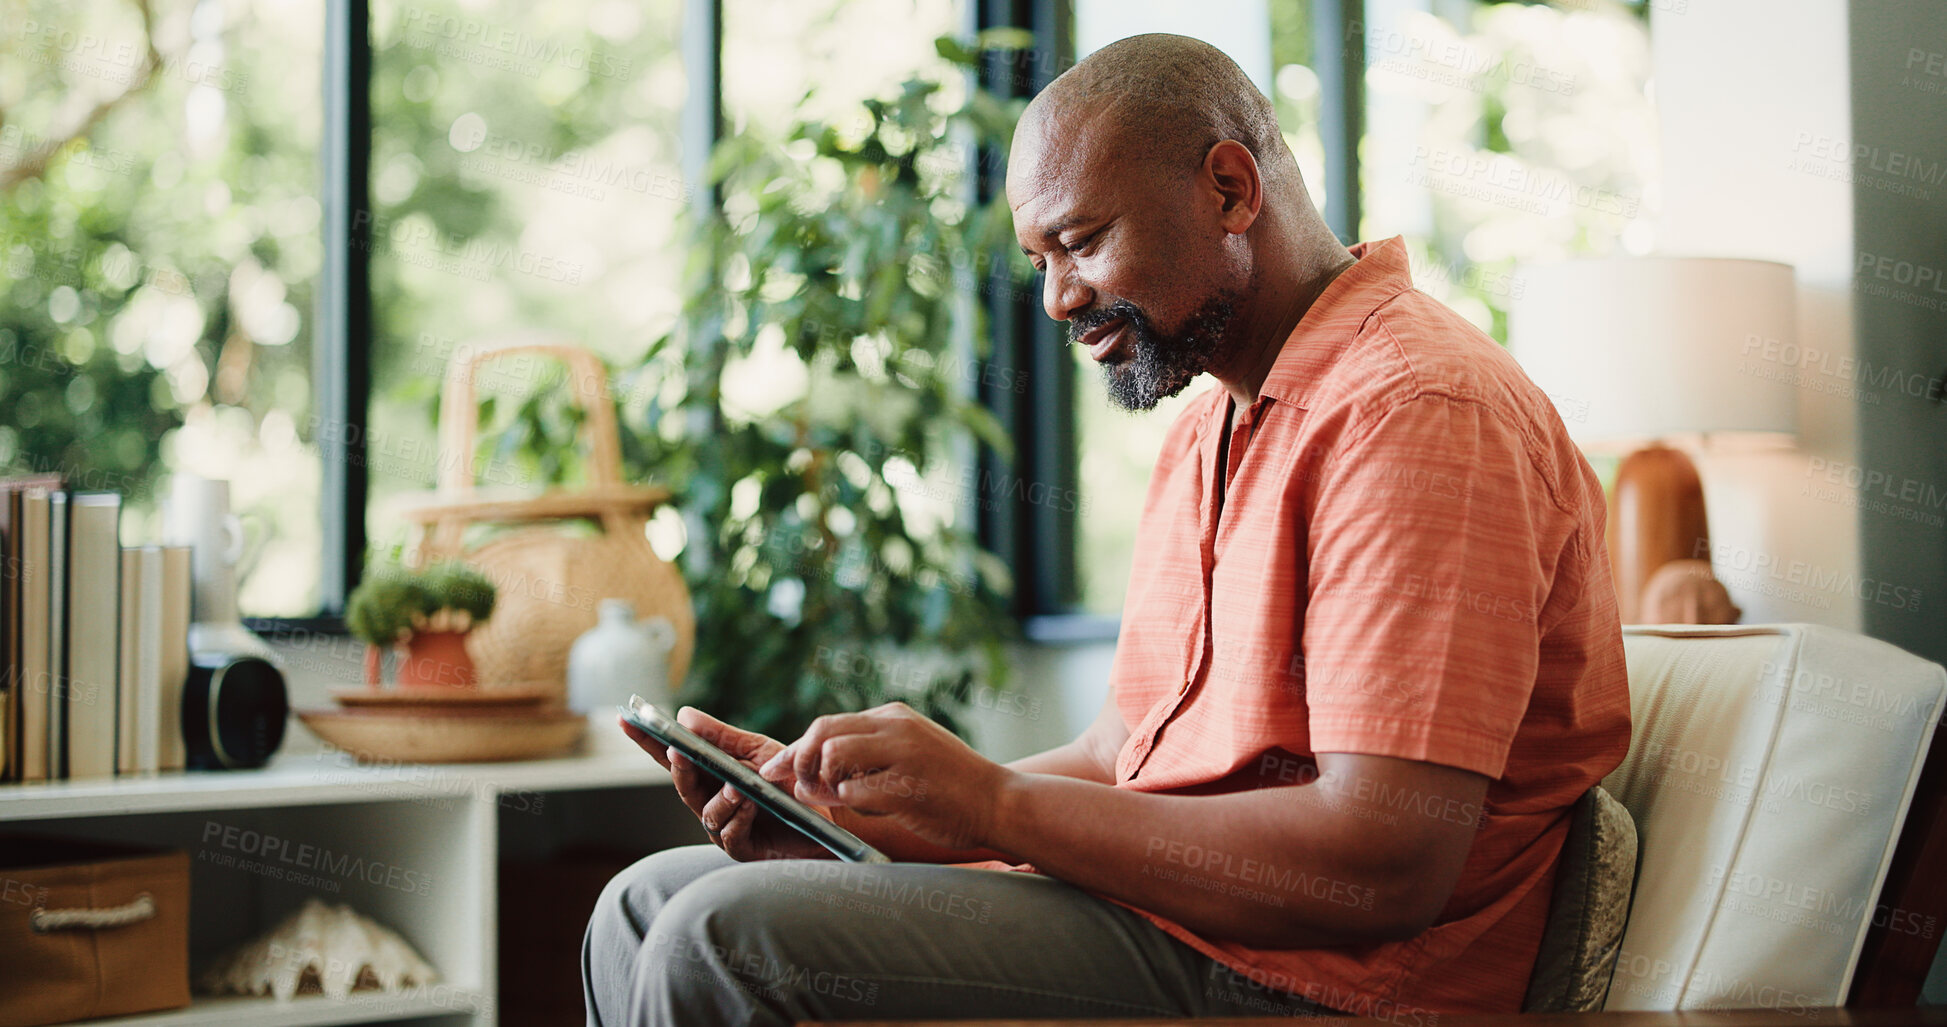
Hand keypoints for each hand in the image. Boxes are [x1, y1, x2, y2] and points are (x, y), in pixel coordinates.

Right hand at [619, 708, 833, 861]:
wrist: (827, 815)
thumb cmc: (789, 783)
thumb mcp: (758, 751)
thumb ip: (721, 737)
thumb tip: (683, 715)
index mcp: (710, 775)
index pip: (672, 757)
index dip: (647, 741)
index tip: (626, 718)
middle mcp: (710, 801)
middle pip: (682, 785)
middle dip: (679, 768)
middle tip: (677, 750)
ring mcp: (724, 827)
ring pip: (706, 813)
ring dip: (720, 797)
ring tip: (737, 785)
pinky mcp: (742, 849)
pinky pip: (730, 833)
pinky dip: (738, 816)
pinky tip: (751, 804)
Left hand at [769, 702, 1009, 851]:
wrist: (999, 803)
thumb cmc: (949, 788)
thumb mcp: (905, 758)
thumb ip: (862, 760)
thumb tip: (807, 777)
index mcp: (893, 717)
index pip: (828, 724)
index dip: (796, 748)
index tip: (775, 769)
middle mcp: (896, 727)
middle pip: (822, 732)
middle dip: (798, 761)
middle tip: (797, 787)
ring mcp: (903, 754)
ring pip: (832, 755)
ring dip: (823, 783)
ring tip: (835, 799)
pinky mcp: (908, 786)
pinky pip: (854, 792)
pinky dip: (847, 804)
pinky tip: (864, 810)